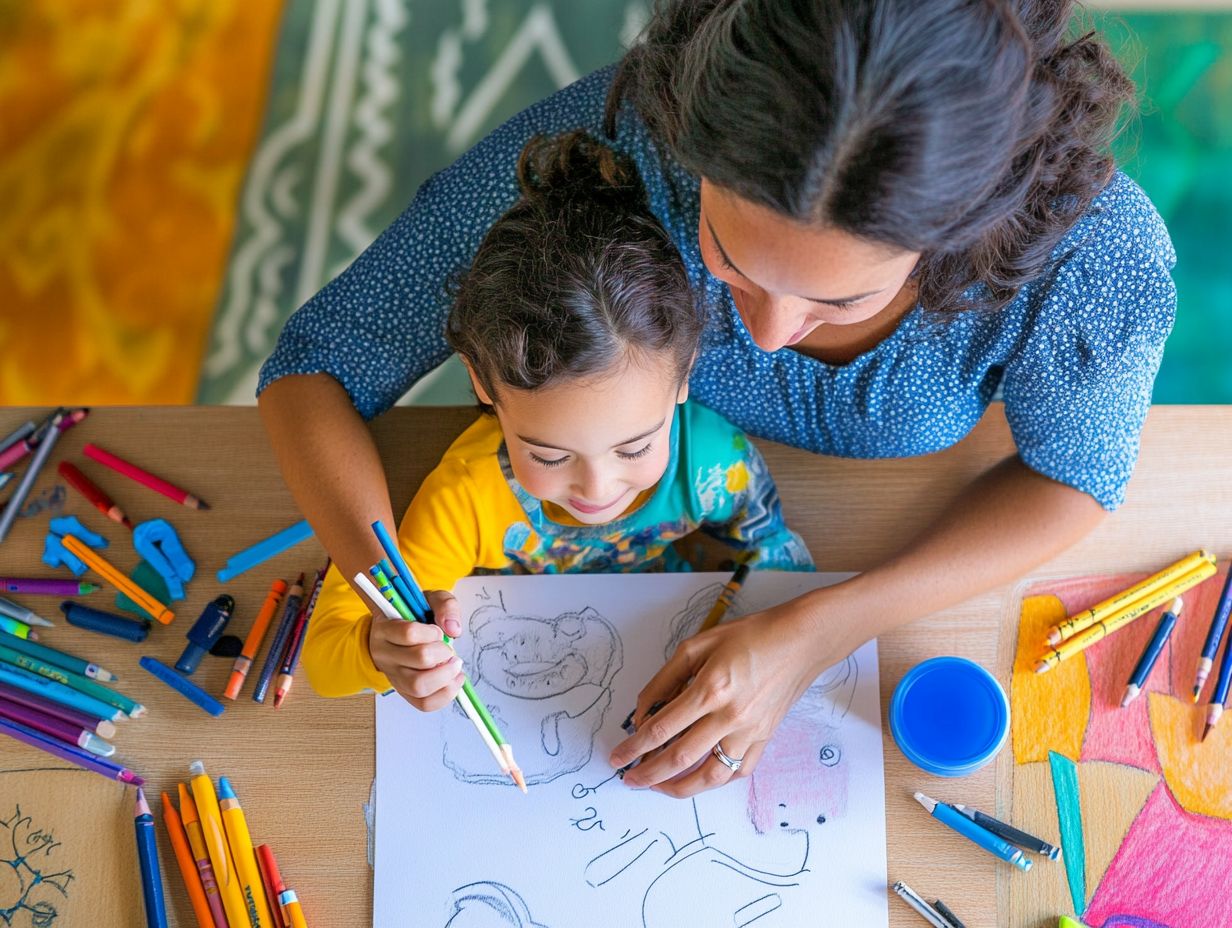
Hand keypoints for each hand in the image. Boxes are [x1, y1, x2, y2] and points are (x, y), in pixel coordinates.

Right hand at [368, 589, 466, 710]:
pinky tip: (455, 680)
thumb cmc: (414, 616)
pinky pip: (423, 704)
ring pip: (418, 686)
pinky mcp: (404, 692)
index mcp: (385, 629)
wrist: (398, 633)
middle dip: (443, 653)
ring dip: (445, 676)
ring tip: (454, 665)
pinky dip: (445, 695)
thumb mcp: (429, 599)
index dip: (432, 632)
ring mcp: (393, 676)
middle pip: (419, 660)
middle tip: (448, 649)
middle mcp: (384, 655)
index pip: (409, 633)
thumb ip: (445, 605)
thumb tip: (453, 629)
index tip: (437, 630)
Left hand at [609, 590, 857, 797]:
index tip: (618, 756)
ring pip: (710, 775)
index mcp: (710, 689)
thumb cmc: (750, 636)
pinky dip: (715, 780)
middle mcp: (730, 716)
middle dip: (649, 773)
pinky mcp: (765, 739)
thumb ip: (666, 679)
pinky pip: (738, 771)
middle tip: (630, 779)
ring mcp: (750, 732)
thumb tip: (645, 710)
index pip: (662, 728)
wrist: (800, 641)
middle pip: (680, 757)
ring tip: (660, 787)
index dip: (634, 746)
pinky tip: (699, 778)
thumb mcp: (698, 645)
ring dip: (680, 788)